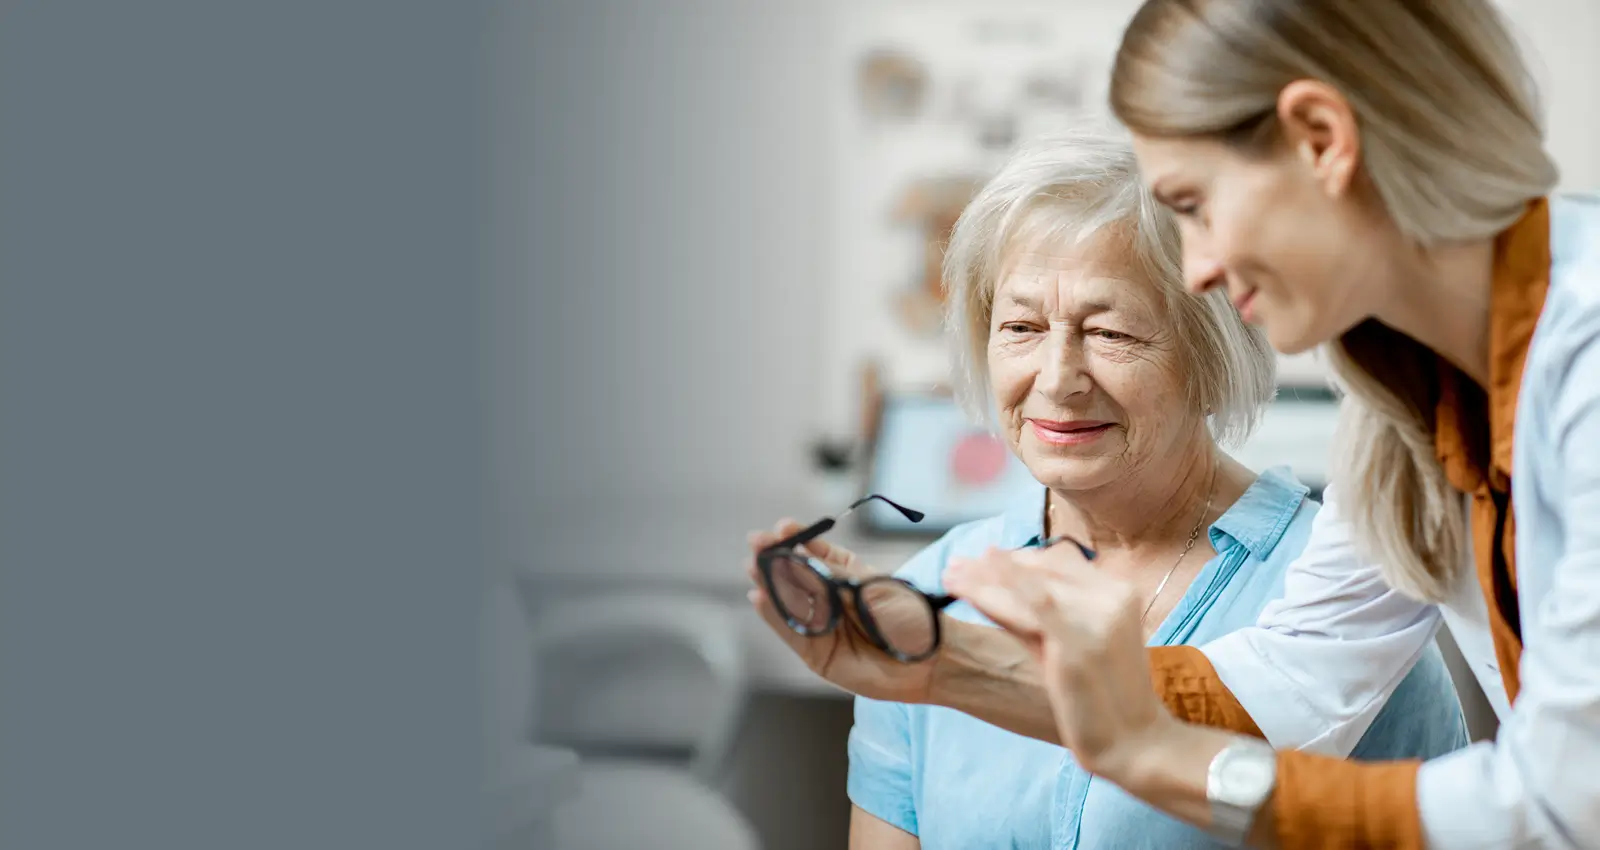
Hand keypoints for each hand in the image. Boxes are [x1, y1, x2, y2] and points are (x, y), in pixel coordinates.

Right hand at [745, 520, 938, 703]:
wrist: (930, 659)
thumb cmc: (909, 617)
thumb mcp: (869, 588)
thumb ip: (832, 578)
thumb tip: (797, 557)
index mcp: (845, 576)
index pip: (813, 554)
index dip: (796, 540)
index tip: (782, 528)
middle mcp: (830, 600)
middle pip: (794, 578)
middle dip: (774, 560)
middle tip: (757, 545)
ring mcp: (822, 627)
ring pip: (789, 603)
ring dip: (769, 585)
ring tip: (754, 567)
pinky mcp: (818, 654)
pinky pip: (791, 633)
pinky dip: (774, 615)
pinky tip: (760, 597)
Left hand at [942, 545, 1176, 778]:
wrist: (1136, 742)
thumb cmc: (1106, 698)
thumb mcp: (1082, 644)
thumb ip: (1049, 617)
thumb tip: (1003, 594)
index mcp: (1119, 590)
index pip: (1060, 560)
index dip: (1019, 560)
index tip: (986, 561)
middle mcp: (1110, 594)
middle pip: (1041, 567)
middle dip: (995, 565)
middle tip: (957, 563)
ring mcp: (1094, 615)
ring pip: (1027, 582)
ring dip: (983, 575)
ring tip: (949, 572)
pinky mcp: (1074, 639)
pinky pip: (1026, 604)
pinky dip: (991, 588)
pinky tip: (962, 584)